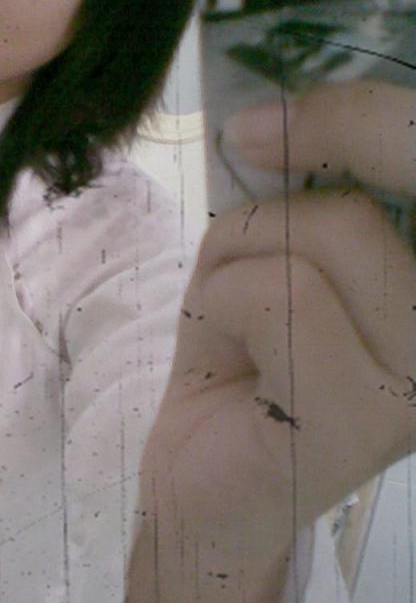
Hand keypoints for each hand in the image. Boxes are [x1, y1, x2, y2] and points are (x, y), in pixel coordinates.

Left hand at [181, 78, 415, 532]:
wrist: (206, 492)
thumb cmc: (246, 362)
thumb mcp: (273, 251)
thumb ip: (304, 188)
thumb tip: (276, 113)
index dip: (371, 112)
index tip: (277, 111)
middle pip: (404, 174)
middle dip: (300, 165)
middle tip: (241, 176)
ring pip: (331, 229)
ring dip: (241, 254)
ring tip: (231, 312)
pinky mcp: (372, 418)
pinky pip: (278, 295)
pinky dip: (219, 303)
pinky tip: (227, 357)